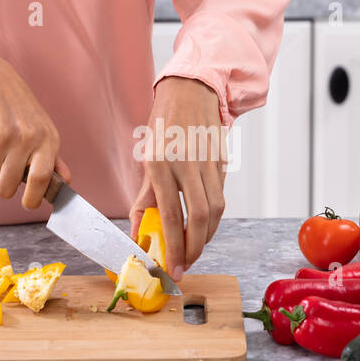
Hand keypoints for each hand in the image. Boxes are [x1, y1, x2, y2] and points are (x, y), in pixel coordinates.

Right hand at [0, 45, 70, 208]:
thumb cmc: (20, 109)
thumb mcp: (43, 128)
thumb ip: (54, 159)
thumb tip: (66, 183)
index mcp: (47, 139)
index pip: (43, 178)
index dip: (34, 198)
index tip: (28, 204)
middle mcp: (27, 138)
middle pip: (8, 186)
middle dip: (2, 188)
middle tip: (2, 176)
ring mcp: (3, 136)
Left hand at [130, 76, 226, 278]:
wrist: (190, 91)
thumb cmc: (163, 127)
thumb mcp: (147, 159)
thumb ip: (144, 200)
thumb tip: (138, 236)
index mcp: (160, 164)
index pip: (171, 216)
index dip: (174, 247)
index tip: (173, 269)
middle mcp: (186, 163)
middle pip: (199, 217)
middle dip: (195, 248)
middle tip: (187, 264)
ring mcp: (207, 162)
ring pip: (216, 209)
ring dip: (207, 236)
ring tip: (195, 249)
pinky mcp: (222, 161)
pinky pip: (220, 196)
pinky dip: (213, 217)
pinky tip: (204, 226)